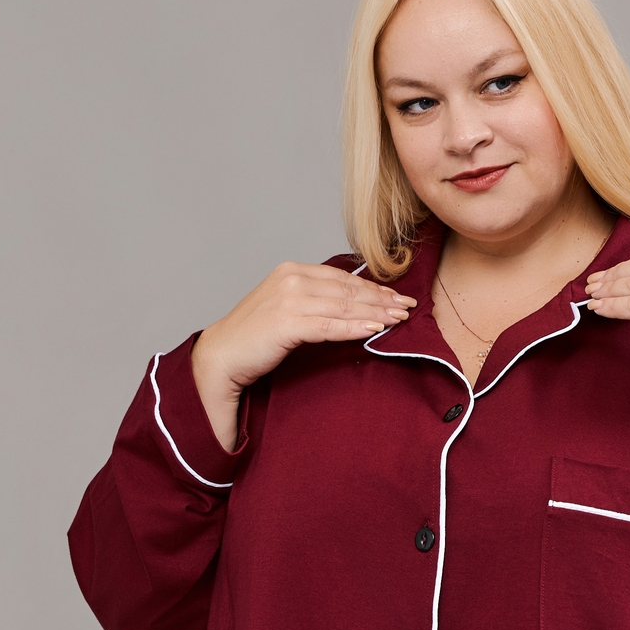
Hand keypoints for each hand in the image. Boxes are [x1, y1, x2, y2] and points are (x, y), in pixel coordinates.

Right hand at [191, 263, 415, 449]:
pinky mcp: (288, 322)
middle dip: (381, 299)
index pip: (343, 278)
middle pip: (348, 290)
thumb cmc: (254, 338)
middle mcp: (292, 279)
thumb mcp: (288, 310)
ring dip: (375, 313)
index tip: (396, 297)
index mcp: (293, 272)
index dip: (373, 288)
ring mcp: (289, 299)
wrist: (221, 356)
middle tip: (407, 308)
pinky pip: (330, 326)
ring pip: (344, 306)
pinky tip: (376, 331)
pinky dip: (355, 328)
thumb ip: (315, 302)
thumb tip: (351, 307)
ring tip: (399, 320)